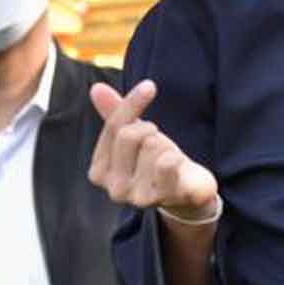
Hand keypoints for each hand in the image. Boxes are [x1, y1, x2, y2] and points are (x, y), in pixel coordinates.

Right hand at [88, 80, 218, 223]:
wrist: (187, 192)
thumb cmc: (156, 162)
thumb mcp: (135, 135)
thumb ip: (114, 114)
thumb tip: (96, 88)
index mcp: (99, 172)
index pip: (113, 126)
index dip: (132, 102)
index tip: (149, 87)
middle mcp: (115, 189)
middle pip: (131, 135)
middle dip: (151, 131)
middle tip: (159, 146)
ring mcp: (139, 197)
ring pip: (152, 145)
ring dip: (167, 147)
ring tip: (170, 162)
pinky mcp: (165, 198)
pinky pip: (168, 163)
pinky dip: (178, 158)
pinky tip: (179, 168)